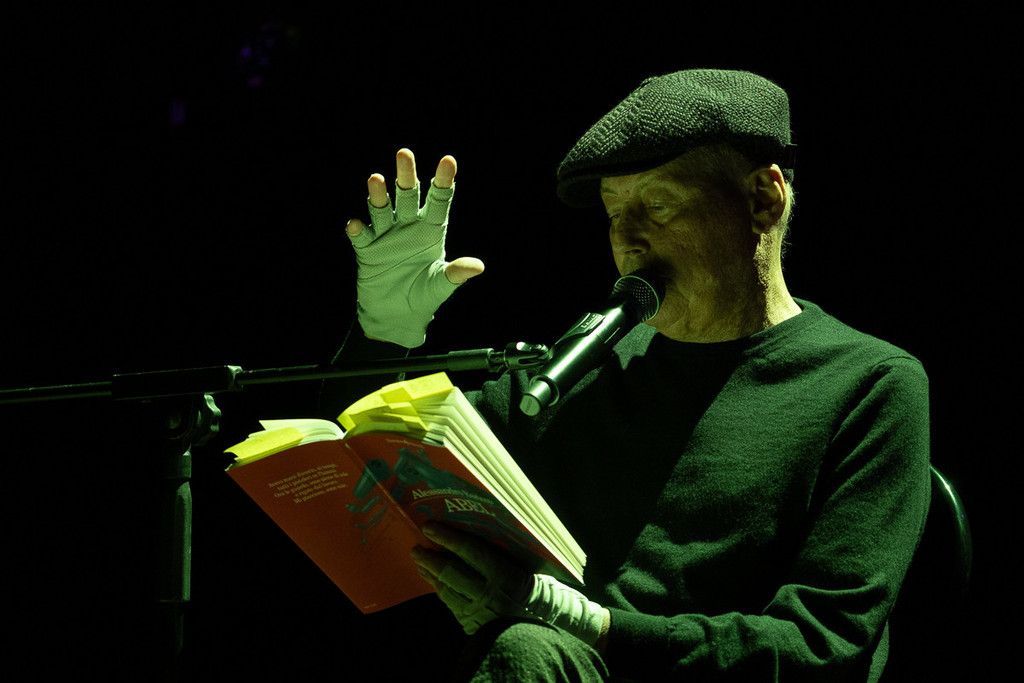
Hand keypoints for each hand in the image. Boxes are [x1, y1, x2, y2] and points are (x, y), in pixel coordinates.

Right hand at [346, 149, 484, 346]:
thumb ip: (456, 274)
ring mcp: (386, 236)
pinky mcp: (367, 251)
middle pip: (407, 195)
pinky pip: (362, 236)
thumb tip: (478, 266)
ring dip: (378, 195)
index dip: (443, 180)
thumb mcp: (441, 285)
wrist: (397, 317)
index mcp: (431, 230)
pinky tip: (355, 224)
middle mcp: (408, 226)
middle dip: (406, 175)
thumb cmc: (423, 297)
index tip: (448, 161)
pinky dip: (357, 230)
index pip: (439, 200)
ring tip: (376, 179)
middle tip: (404, 153)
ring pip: (381, 209)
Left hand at [412, 523, 609, 647]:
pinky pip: (451, 605)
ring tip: (420, 562)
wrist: (545, 631)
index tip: (431, 526)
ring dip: (430, 574)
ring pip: (446, 590)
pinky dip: (441, 591)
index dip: (448, 537)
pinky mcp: (473, 625)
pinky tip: (435, 583)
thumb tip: (483, 531)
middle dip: (430, 557)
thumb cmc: (539, 594)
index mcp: (504, 575)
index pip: (470, 550)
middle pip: (451, 571)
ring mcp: (478, 612)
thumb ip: (505, 554)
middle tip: (417, 546)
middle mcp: (487, 593)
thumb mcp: (527, 569)